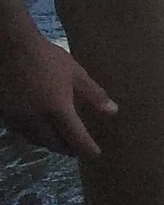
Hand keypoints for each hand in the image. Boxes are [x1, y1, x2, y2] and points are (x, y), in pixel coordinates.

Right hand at [0, 29, 115, 160]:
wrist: (12, 49)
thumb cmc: (47, 58)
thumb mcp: (76, 73)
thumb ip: (94, 95)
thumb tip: (112, 112)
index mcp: (57, 109)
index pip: (75, 138)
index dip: (86, 149)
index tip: (95, 155)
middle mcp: (36, 119)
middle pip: (54, 143)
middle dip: (68, 149)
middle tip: (78, 149)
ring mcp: (19, 119)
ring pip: (37, 141)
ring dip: (51, 144)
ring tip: (62, 142)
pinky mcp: (6, 115)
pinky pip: (23, 134)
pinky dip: (35, 137)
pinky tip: (40, 132)